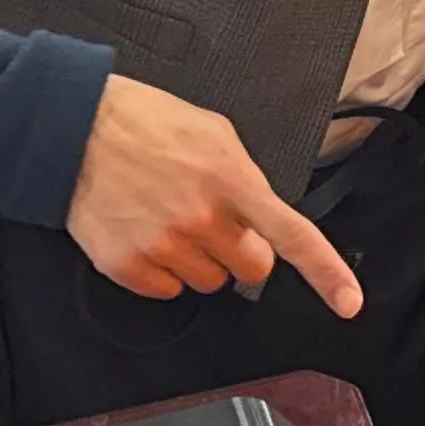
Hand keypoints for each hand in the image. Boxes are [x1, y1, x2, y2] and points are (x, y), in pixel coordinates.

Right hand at [61, 74, 360, 311]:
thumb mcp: (213, 132)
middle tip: (215, 222)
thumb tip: (260, 211)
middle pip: (250, 270)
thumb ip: (244, 176)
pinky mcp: (129, 266)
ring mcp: (165, 246)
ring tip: (170, 217)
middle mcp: (202, 219)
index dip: (326, 274)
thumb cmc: (143, 121)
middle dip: (241, 251)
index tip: (349, 303)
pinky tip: (146, 232)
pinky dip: (162, 270)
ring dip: (200, 259)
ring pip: (209, 283)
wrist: (75, 128)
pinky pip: (167, 291)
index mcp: (232, 181)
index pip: (292, 237)